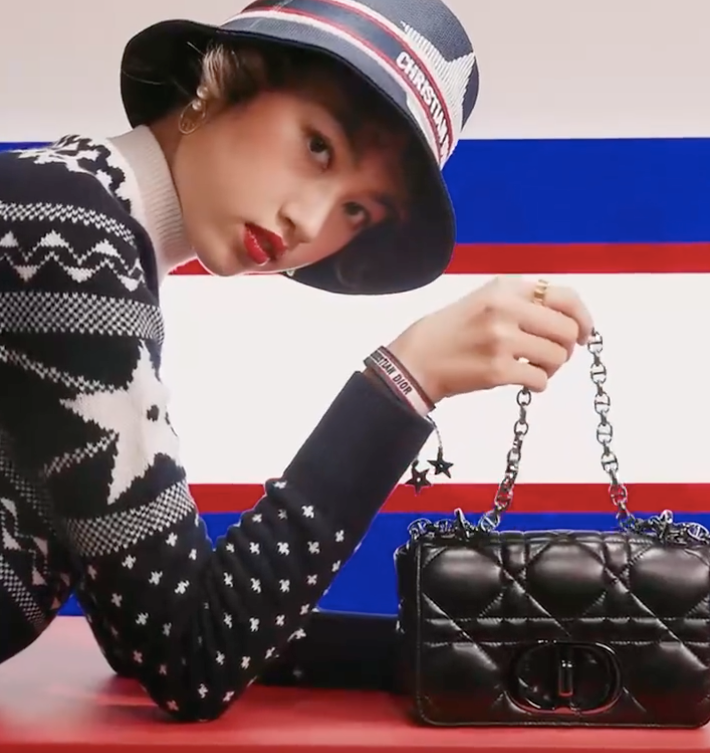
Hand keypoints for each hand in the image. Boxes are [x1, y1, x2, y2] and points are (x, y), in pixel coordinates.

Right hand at [386, 276, 593, 404]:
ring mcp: (501, 340)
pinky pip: (540, 380)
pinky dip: (537, 384)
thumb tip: (570, 319)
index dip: (583, 318)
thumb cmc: (453, 331)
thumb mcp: (485, 300)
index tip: (583, 333)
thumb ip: (523, 302)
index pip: (565, 297)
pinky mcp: (497, 370)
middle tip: (550, 355)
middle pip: (567, 331)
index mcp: (505, 288)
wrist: (417, 359)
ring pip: (557, 357)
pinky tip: (522, 381)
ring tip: (531, 368)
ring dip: (550, 367)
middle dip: (566, 347)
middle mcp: (505, 309)